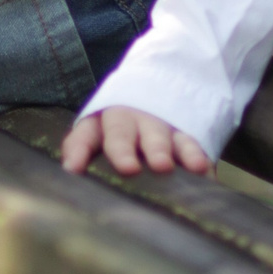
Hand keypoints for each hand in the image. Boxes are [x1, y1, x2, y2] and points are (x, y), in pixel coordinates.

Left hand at [60, 105, 214, 176]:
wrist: (155, 92)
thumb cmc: (119, 134)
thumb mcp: (98, 139)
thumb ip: (83, 156)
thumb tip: (71, 180)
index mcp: (98, 125)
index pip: (83, 136)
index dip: (77, 151)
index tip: (73, 169)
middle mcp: (125, 121)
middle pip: (120, 131)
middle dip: (122, 150)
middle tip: (128, 169)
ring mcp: (155, 124)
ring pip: (156, 134)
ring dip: (159, 149)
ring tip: (162, 167)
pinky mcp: (182, 130)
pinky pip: (189, 141)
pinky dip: (194, 156)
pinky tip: (201, 171)